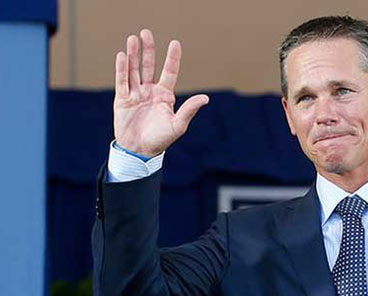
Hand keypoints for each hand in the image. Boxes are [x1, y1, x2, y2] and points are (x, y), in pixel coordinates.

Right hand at [113, 28, 208, 156]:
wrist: (140, 151)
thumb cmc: (161, 140)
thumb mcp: (178, 125)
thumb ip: (189, 110)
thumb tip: (206, 98)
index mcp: (165, 95)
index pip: (169, 72)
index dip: (172, 58)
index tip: (175, 43)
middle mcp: (150, 91)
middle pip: (148, 66)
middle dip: (148, 50)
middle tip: (146, 32)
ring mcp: (136, 94)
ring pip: (134, 69)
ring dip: (133, 54)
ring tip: (133, 38)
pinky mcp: (122, 99)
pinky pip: (122, 80)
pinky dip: (122, 68)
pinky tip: (123, 55)